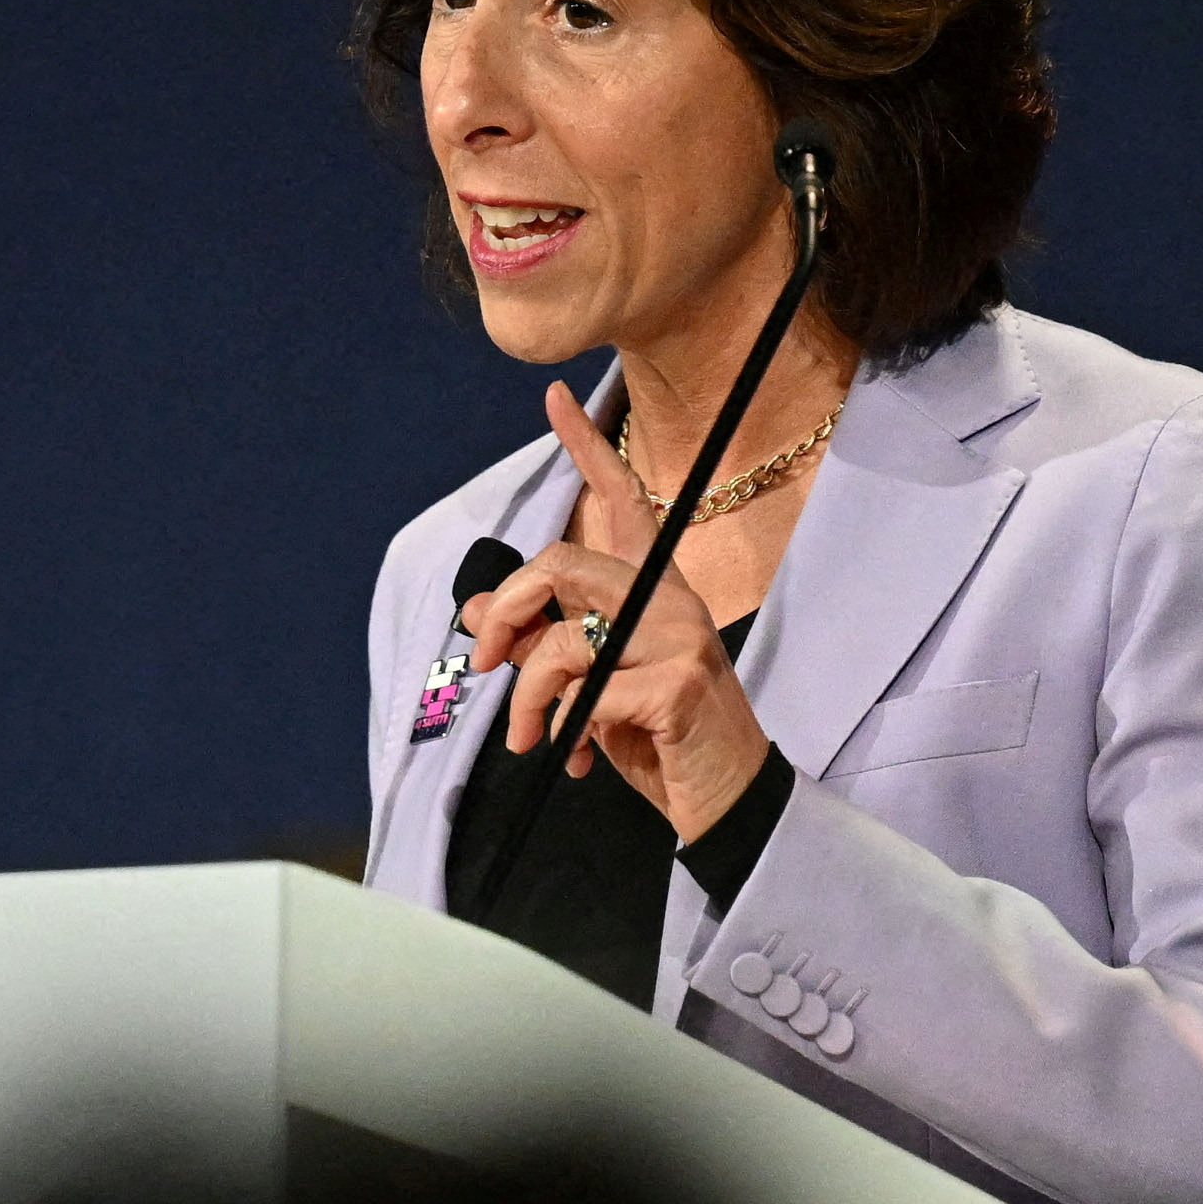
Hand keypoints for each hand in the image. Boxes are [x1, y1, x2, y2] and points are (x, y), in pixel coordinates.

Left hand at [458, 381, 775, 841]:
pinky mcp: (679, 685)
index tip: (555, 399)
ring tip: (531, 737)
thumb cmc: (656, 739)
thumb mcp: (588, 686)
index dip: (587, 449)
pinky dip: (565, 730)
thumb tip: (477, 614)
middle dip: (507, 612)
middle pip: (563, 563)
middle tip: (484, 663)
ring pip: (563, 638)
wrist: (726, 804)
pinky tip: (581, 756)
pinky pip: (587, 695)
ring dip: (529, 696)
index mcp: (654, 591)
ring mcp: (681, 639)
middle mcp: (673, 600)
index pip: (624, 501)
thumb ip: (539, 643)